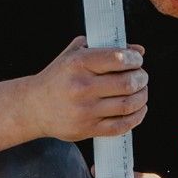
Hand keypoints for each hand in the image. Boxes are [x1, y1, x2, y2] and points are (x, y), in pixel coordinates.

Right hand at [30, 36, 147, 141]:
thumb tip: (139, 51)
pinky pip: (121, 125)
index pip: (118, 59)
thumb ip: (105, 48)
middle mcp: (81, 87)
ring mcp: (85, 111)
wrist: (34, 107)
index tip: (137, 60)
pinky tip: (138, 109)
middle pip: (127, 83)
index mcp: (78, 64)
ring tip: (141, 92)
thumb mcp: (74, 55)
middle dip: (141, 78)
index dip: (134, 59)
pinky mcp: (88, 129)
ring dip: (142, 97)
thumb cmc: (58, 77)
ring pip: (128, 105)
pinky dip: (136, 117)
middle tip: (142, 77)